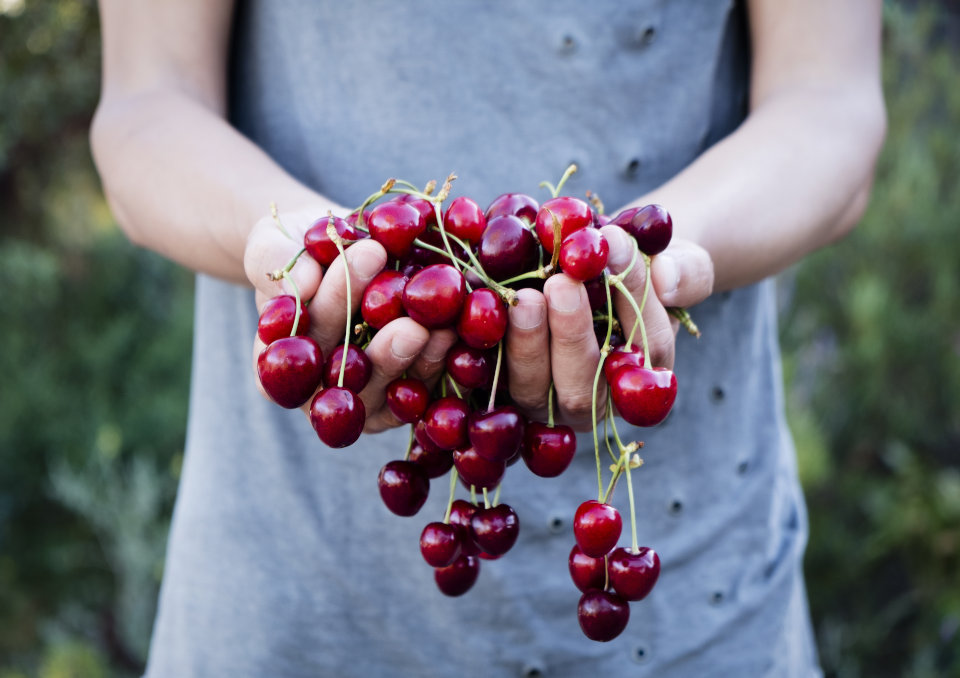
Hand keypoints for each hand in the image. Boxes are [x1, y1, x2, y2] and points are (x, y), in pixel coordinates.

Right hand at [244, 209, 455, 433]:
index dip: (327, 306)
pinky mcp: (401, 396)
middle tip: (406, 317)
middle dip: (377, 345)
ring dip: (413, 361)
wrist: (339, 250)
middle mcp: (316, 389)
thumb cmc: (296, 247)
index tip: (353, 259)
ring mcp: (361, 396)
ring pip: (386, 389)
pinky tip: (457, 334)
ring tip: (439, 327)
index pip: (294, 345)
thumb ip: (276, 259)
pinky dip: (438, 363)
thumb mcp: (272, 240)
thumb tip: (303, 279)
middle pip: (345, 375)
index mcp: (274, 360)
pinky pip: (420, 390)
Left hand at [503, 225, 712, 430]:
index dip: (633, 300)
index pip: (643, 350)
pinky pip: (488, 377)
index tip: (616, 247)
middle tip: (562, 283)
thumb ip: (685, 271)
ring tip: (526, 296)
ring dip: (527, 344)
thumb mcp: (676, 260)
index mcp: (642, 377)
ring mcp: (542, 399)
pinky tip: (484, 307)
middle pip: (582, 391)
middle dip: (572, 338)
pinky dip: (485, 345)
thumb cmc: (636, 267)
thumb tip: (668, 278)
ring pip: (532, 390)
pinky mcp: (500, 385)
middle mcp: (592, 400)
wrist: (588, 267)